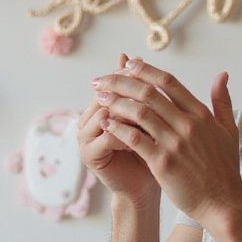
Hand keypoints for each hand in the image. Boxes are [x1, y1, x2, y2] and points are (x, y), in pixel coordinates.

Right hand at [78, 53, 159, 204]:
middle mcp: (87, 118)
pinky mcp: (88, 153)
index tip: (156, 76)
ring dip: (130, 113)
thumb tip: (135, 55)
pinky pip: (108, 135)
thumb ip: (141, 89)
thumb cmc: (151, 149)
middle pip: (107, 95)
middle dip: (132, 93)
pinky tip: (147, 135)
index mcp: (99, 106)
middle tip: (156, 92)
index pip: (114, 83)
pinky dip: (127, 133)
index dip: (133, 77)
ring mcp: (84, 136)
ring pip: (107, 112)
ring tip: (154, 115)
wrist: (146, 186)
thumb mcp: (149, 115)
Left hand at [91, 57, 241, 225]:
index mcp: (201, 114)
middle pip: (149, 92)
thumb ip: (222, 101)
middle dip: (121, 81)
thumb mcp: (229, 130)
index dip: (145, 70)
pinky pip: (135, 139)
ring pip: (139, 112)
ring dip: (116, 102)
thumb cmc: (225, 169)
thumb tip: (222, 74)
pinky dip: (118, 128)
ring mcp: (175, 143)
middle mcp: (187, 124)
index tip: (127, 64)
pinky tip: (105, 123)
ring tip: (100, 98)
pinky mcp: (163, 163)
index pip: (168, 82)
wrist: (223, 203)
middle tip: (102, 79)